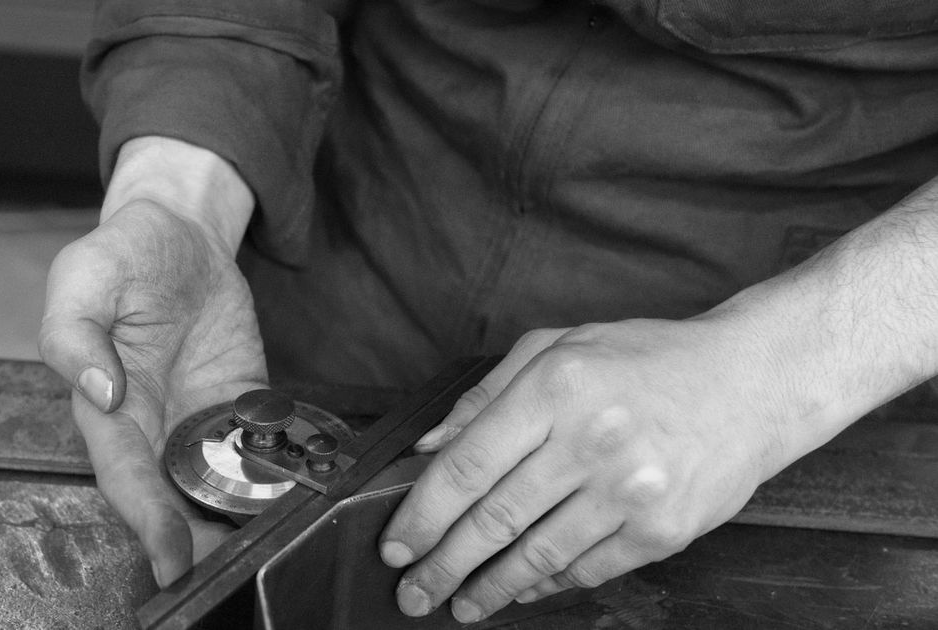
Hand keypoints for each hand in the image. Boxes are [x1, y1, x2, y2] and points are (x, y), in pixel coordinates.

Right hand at [39, 196, 263, 585]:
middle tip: (234, 571)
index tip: (172, 561)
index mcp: (110, 406)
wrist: (178, 233)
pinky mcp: (242, 400)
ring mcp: (200, 415)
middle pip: (174, 496)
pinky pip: (260, 445)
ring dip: (239, 518)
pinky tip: (299, 497)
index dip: (147, 521)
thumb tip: (99, 392)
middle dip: (200, 541)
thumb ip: (74, 336)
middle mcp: (155, 423)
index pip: (126, 477)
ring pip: (217, 482)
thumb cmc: (120, 255)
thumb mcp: (81, 279)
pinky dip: (277, 474)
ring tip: (270, 548)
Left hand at [380, 317, 798, 622]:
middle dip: (442, 564)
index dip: (422, 513)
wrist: (752, 383)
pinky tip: (520, 590)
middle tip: (413, 591)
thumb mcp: (560, 346)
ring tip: (460, 603)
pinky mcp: (663, 531)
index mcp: (557, 387)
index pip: (467, 464)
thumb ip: (487, 394)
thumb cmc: (648, 360)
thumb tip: (430, 447)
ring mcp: (631, 491)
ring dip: (488, 588)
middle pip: (494, 519)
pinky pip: (587, 570)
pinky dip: (546, 585)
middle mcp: (593, 440)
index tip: (397, 543)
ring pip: (537, 556)